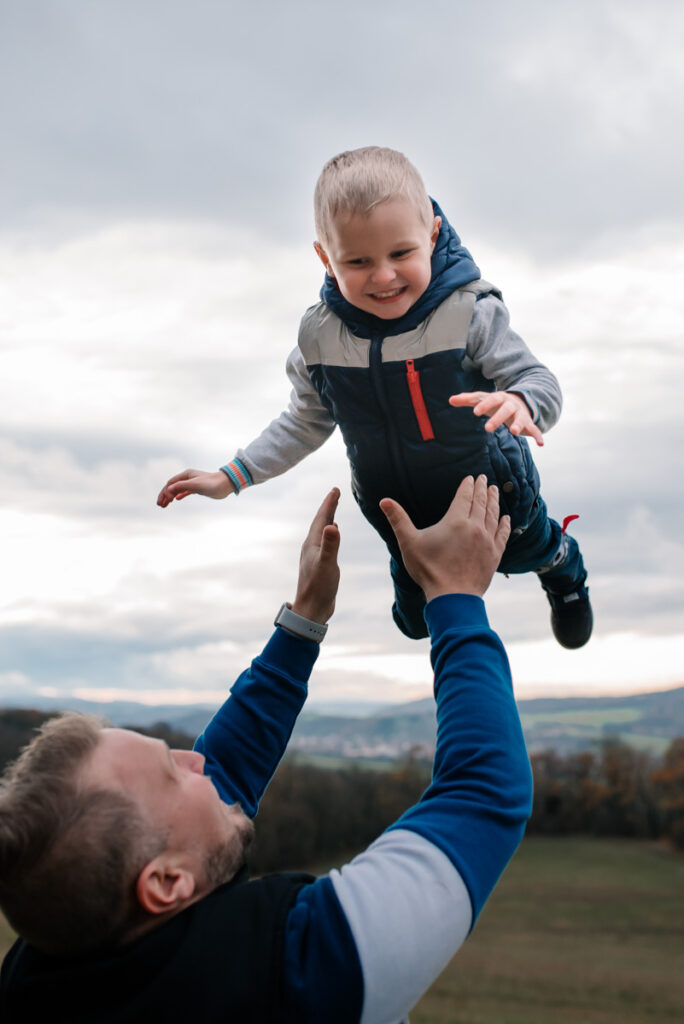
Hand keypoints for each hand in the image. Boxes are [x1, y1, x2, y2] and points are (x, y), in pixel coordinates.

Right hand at [157, 469, 234, 506]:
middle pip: (172, 486)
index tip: (165, 501)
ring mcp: (192, 483)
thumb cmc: (212, 483)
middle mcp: (188, 478)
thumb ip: (182, 486)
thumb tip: (168, 489)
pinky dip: (179, 495)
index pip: (171, 483)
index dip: (166, 492)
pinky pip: (185, 491)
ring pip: (178, 489)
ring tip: (164, 505)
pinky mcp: (198, 488)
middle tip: (160, 505)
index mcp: (186, 475)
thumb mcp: (195, 485)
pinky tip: (176, 500)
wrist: (225, 484)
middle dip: (165, 495)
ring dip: (170, 496)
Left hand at [292, 488, 340, 623]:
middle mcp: (311, 547)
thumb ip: (330, 545)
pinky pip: (325, 540)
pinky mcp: (319, 563)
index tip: (335, 490)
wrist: (312, 609)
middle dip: (329, 507)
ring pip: (322, 530)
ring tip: (334, 509)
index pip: (321, 518)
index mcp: (312, 544)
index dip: (329, 503)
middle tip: (335, 493)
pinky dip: (330, 532)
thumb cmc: (319, 588)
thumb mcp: (327, 565)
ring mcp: (315, 555)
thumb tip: (333, 525)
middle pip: (321, 522)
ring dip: (329, 518)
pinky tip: (333, 532)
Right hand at [380, 475, 510, 599]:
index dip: (467, 486)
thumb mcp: (409, 542)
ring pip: (493, 515)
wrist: (452, 596)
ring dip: (495, 501)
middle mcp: (474, 527)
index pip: (464, 497)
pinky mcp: (494, 555)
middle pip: (481, 502)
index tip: (471, 477)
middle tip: (485, 479)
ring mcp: (487, 541)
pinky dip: (505, 524)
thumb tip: (384, 500)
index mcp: (455, 521)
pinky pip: (503, 534)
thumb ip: (398, 519)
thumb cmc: (429, 569)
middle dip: (483, 489)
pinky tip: (506, 518)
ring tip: (496, 491)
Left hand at [449, 391, 543, 446]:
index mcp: (499, 398)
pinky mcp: (528, 423)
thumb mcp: (483, 399)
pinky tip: (541, 443)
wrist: (520, 401)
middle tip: (487, 428)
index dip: (483, 405)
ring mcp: (520, 414)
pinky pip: (534, 429)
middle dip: (497, 418)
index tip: (475, 412)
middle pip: (505, 409)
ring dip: (518, 424)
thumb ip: (467, 400)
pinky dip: (538, 435)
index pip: (491, 399)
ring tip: (514, 432)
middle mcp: (511, 405)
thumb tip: (450, 400)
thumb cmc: (497, 402)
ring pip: (520, 418)